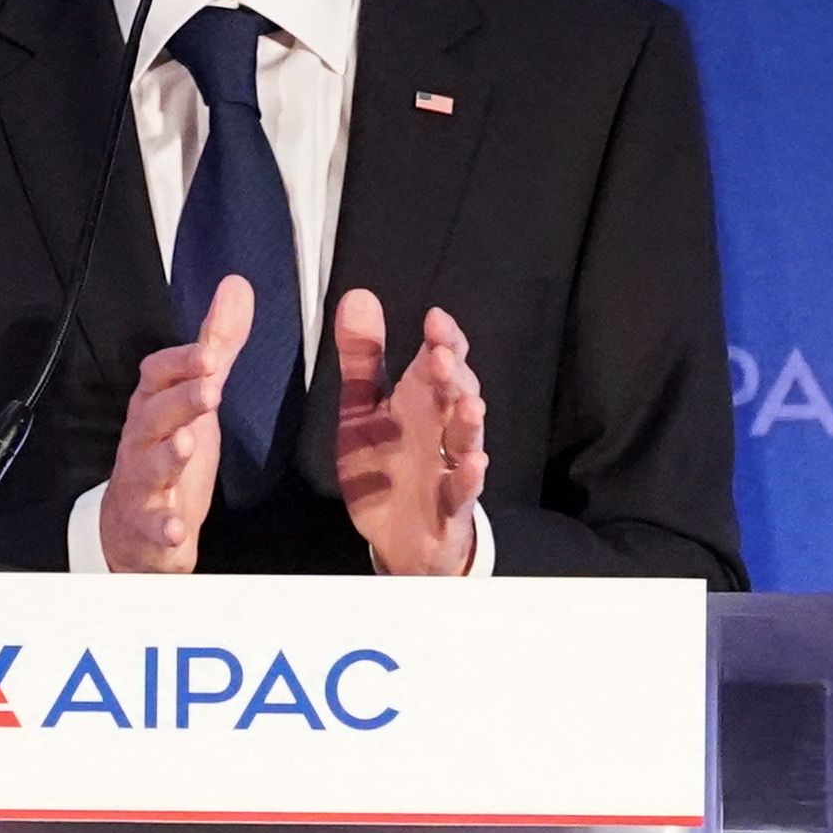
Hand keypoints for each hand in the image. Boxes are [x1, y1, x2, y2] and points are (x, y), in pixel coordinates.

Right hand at [99, 276, 254, 573]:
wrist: (134, 528)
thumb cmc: (169, 455)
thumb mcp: (198, 396)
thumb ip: (218, 346)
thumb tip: (236, 288)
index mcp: (155, 406)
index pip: (158, 374)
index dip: (182, 362)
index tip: (210, 352)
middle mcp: (143, 440)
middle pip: (154, 415)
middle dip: (180, 401)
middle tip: (209, 390)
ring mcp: (143, 482)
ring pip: (149, 465)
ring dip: (167, 455)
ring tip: (186, 445)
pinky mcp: (147, 525)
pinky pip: (151, 525)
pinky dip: (161, 527)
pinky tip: (175, 529)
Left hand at [332, 289, 484, 575]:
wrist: (397, 536)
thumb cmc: (386, 463)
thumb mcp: (362, 409)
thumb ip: (362, 359)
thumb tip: (357, 296)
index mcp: (420, 402)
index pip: (439, 363)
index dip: (442, 341)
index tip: (436, 319)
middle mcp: (441, 430)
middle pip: (455, 396)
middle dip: (453, 375)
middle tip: (443, 354)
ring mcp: (449, 468)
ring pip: (466, 441)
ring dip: (470, 423)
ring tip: (470, 403)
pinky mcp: (448, 507)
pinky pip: (462, 492)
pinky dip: (469, 478)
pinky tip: (474, 463)